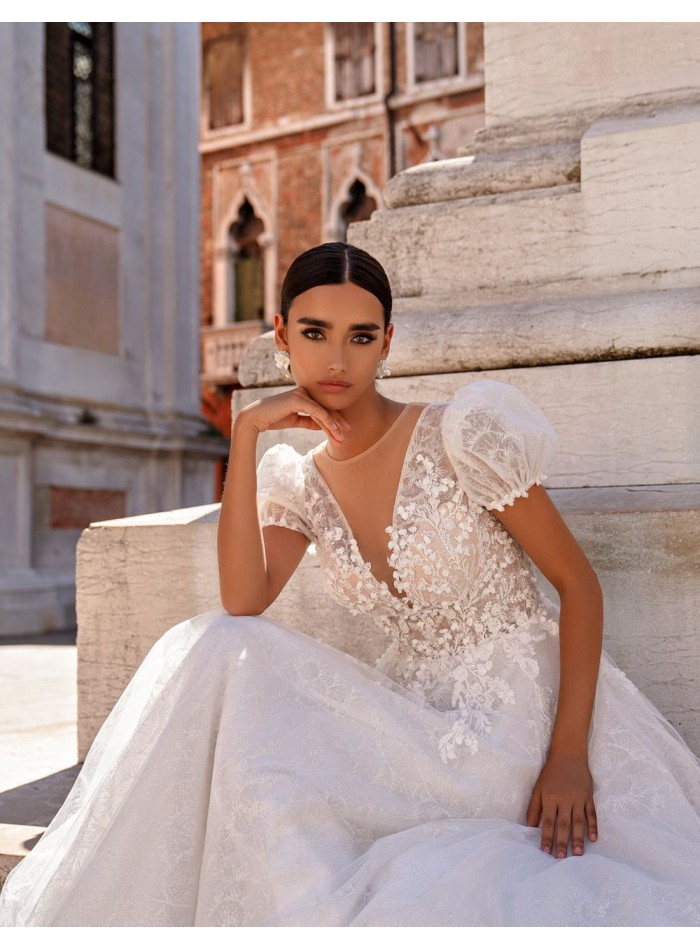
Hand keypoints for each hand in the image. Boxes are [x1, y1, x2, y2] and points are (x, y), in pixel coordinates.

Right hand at [237, 387, 351, 446]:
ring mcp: (301, 393)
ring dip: (333, 426)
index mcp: (303, 395)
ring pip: (323, 411)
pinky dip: (326, 421)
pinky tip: (333, 430)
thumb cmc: (272, 419)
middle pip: (325, 408)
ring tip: (340, 439)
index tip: (343, 432)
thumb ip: (309, 421)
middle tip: (347, 436)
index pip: (322, 408)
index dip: (334, 420)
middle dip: (337, 423)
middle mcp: (304, 391)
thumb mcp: (295, 421)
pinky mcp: (297, 399)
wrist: (255, 418)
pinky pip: (316, 411)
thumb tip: (323, 425)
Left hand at [526, 752, 597, 857]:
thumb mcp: (538, 788)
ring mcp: (578, 798)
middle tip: (561, 858)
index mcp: (550, 798)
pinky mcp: (589, 797)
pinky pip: (591, 814)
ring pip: (579, 822)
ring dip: (578, 839)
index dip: (546, 837)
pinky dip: (593, 827)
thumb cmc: (550, 773)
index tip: (545, 852)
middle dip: (562, 842)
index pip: (547, 821)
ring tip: (577, 854)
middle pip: (564, 824)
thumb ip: (534, 808)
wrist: (569, 754)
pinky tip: (592, 839)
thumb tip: (529, 827)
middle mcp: (565, 799)